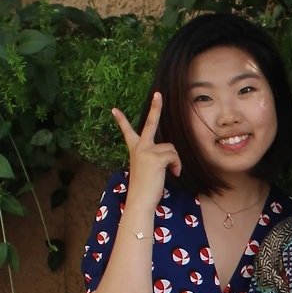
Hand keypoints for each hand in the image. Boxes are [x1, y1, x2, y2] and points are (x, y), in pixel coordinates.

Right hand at [112, 91, 182, 208]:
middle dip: (155, 107)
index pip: (128, 131)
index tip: (114, 109)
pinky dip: (177, 166)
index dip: (121, 120)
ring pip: (171, 148)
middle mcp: (140, 147)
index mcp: (135, 149)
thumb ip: (154, 156)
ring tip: (170, 172)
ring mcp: (147, 150)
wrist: (140, 199)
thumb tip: (169, 156)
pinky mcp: (156, 157)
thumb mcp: (148, 167)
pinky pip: (174, 156)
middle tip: (158, 94)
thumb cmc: (145, 187)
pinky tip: (173, 174)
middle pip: (151, 123)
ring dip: (175, 161)